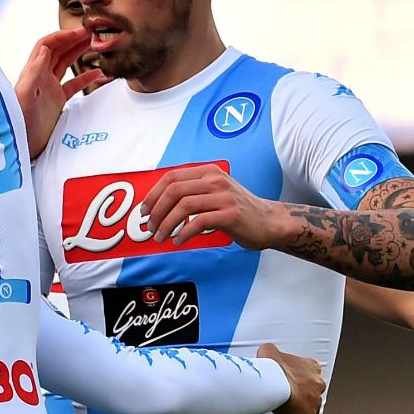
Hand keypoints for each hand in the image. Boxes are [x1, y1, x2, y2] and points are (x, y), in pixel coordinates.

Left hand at [14, 29, 104, 156]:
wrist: (21, 146)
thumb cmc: (18, 122)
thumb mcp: (25, 96)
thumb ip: (34, 72)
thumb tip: (43, 48)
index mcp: (32, 72)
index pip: (46, 46)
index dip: (61, 36)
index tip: (78, 31)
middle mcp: (40, 77)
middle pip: (58, 51)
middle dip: (73, 40)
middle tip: (92, 32)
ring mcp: (49, 88)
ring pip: (66, 64)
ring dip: (79, 52)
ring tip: (95, 43)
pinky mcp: (57, 100)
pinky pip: (73, 84)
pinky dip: (85, 77)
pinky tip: (98, 72)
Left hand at [140, 164, 292, 247]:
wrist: (269, 221)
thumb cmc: (237, 210)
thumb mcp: (214, 192)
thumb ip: (191, 192)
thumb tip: (158, 205)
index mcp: (208, 172)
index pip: (171, 177)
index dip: (153, 194)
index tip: (144, 210)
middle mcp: (215, 180)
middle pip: (174, 191)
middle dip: (156, 210)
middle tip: (150, 227)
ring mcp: (224, 196)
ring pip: (184, 206)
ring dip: (166, 224)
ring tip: (161, 237)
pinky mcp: (230, 214)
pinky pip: (199, 222)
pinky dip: (184, 233)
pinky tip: (179, 240)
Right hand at [258, 343, 324, 413]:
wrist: (274, 382)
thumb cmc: (272, 366)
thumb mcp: (269, 350)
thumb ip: (272, 351)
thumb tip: (267, 351)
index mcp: (311, 367)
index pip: (312, 371)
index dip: (303, 375)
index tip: (295, 378)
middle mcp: (317, 384)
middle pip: (315, 390)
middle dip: (307, 393)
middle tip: (293, 396)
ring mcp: (314, 402)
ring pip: (312, 408)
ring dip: (305, 410)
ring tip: (294, 413)